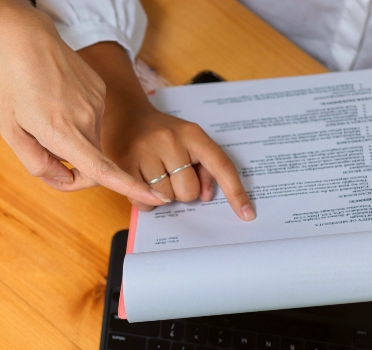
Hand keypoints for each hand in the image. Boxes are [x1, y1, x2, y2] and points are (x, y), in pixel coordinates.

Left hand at [0, 0, 163, 205]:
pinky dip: (76, 125)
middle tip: (45, 166)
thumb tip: (64, 177)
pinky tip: (56, 105)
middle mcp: (87, 118)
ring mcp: (96, 102)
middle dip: (72, 174)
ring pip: (91, 143)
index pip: (103, 169)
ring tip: (44, 123)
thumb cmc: (11, 82)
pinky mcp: (99, 91)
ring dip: (72, 146)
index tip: (154, 197)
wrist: (25, 37)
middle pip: (93, 165)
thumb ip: (36, 162)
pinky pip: (91, 122)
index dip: (130, 186)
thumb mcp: (10, 131)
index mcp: (63, 131)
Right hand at [75, 42, 253, 218]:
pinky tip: (142, 183)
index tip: (247, 214)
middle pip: (189, 192)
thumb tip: (206, 195)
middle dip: (182, 191)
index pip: (221, 166)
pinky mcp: (124, 163)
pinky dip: (145, 201)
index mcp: (193, 134)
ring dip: (162, 195)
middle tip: (170, 174)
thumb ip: (205, 168)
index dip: (235, 192)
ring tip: (153, 174)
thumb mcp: (188, 141)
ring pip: (165, 199)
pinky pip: (142, 201)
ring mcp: (145, 151)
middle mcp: (170, 140)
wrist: (125, 114)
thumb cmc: (161, 133)